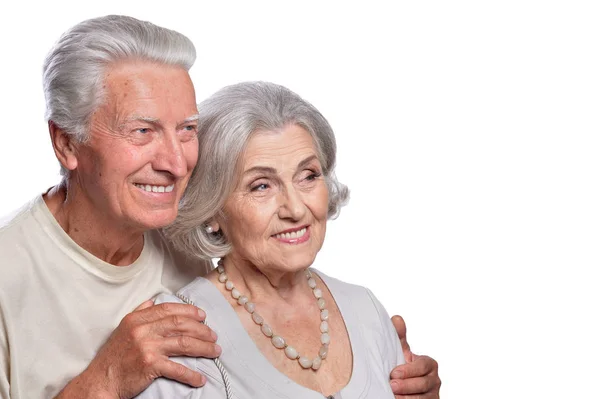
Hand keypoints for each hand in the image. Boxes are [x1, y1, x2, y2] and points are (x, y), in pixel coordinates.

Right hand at [55, 300, 220, 398]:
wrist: (100, 381)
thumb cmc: (113, 357)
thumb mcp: (123, 329)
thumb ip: (139, 312)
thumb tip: (153, 301)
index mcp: (137, 318)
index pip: (169, 309)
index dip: (189, 311)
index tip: (202, 316)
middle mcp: (142, 330)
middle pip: (180, 324)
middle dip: (201, 329)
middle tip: (213, 335)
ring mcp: (147, 347)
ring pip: (184, 344)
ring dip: (203, 348)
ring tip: (215, 351)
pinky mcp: (150, 365)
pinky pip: (177, 369)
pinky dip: (191, 374)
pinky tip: (201, 378)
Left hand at [389, 315, 440, 397]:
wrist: (405, 385)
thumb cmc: (403, 366)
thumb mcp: (401, 351)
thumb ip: (399, 336)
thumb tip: (397, 319)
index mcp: (429, 364)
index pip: (423, 366)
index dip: (409, 370)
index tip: (394, 373)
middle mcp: (434, 380)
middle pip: (423, 384)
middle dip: (406, 385)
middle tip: (391, 385)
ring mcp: (432, 395)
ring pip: (421, 398)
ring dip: (406, 397)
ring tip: (392, 395)